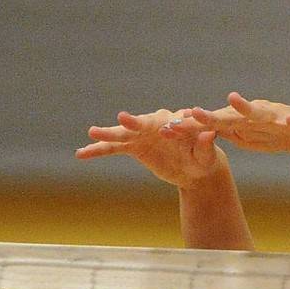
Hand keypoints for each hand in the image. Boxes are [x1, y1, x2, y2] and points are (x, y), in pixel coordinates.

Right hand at [77, 109, 228, 189]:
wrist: (194, 169)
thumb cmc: (204, 160)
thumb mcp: (206, 156)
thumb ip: (205, 146)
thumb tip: (209, 134)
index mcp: (175, 122)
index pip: (168, 120)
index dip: (162, 122)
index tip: (160, 126)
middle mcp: (155, 124)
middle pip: (140, 123)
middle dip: (131, 123)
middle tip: (122, 119)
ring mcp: (142, 134)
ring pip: (122, 134)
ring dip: (107, 134)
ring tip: (91, 133)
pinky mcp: (133, 146)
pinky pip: (113, 148)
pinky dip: (98, 150)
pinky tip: (80, 154)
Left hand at [185, 92, 289, 163]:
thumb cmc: (276, 134)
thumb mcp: (248, 139)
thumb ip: (226, 133)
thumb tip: (200, 134)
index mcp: (240, 122)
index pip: (211, 124)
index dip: (191, 127)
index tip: (167, 129)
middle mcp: (254, 114)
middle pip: (228, 116)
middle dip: (210, 116)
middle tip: (189, 114)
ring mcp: (275, 115)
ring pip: (258, 112)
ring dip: (247, 106)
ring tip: (233, 99)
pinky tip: (288, 120)